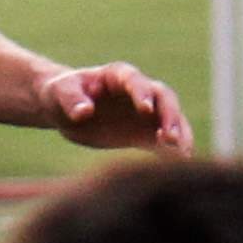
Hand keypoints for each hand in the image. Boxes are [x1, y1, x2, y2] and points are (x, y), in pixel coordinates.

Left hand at [41, 62, 189, 154]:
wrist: (66, 111)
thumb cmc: (60, 95)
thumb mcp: (59, 94)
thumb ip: (71, 100)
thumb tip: (84, 112)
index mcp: (118, 76)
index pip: (136, 81)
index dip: (142, 94)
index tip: (145, 110)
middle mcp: (139, 92)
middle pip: (164, 99)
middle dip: (170, 116)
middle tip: (171, 137)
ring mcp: (147, 113)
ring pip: (173, 120)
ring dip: (180, 135)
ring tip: (182, 155)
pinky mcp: (146, 134)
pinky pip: (166, 142)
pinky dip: (174, 153)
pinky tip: (178, 167)